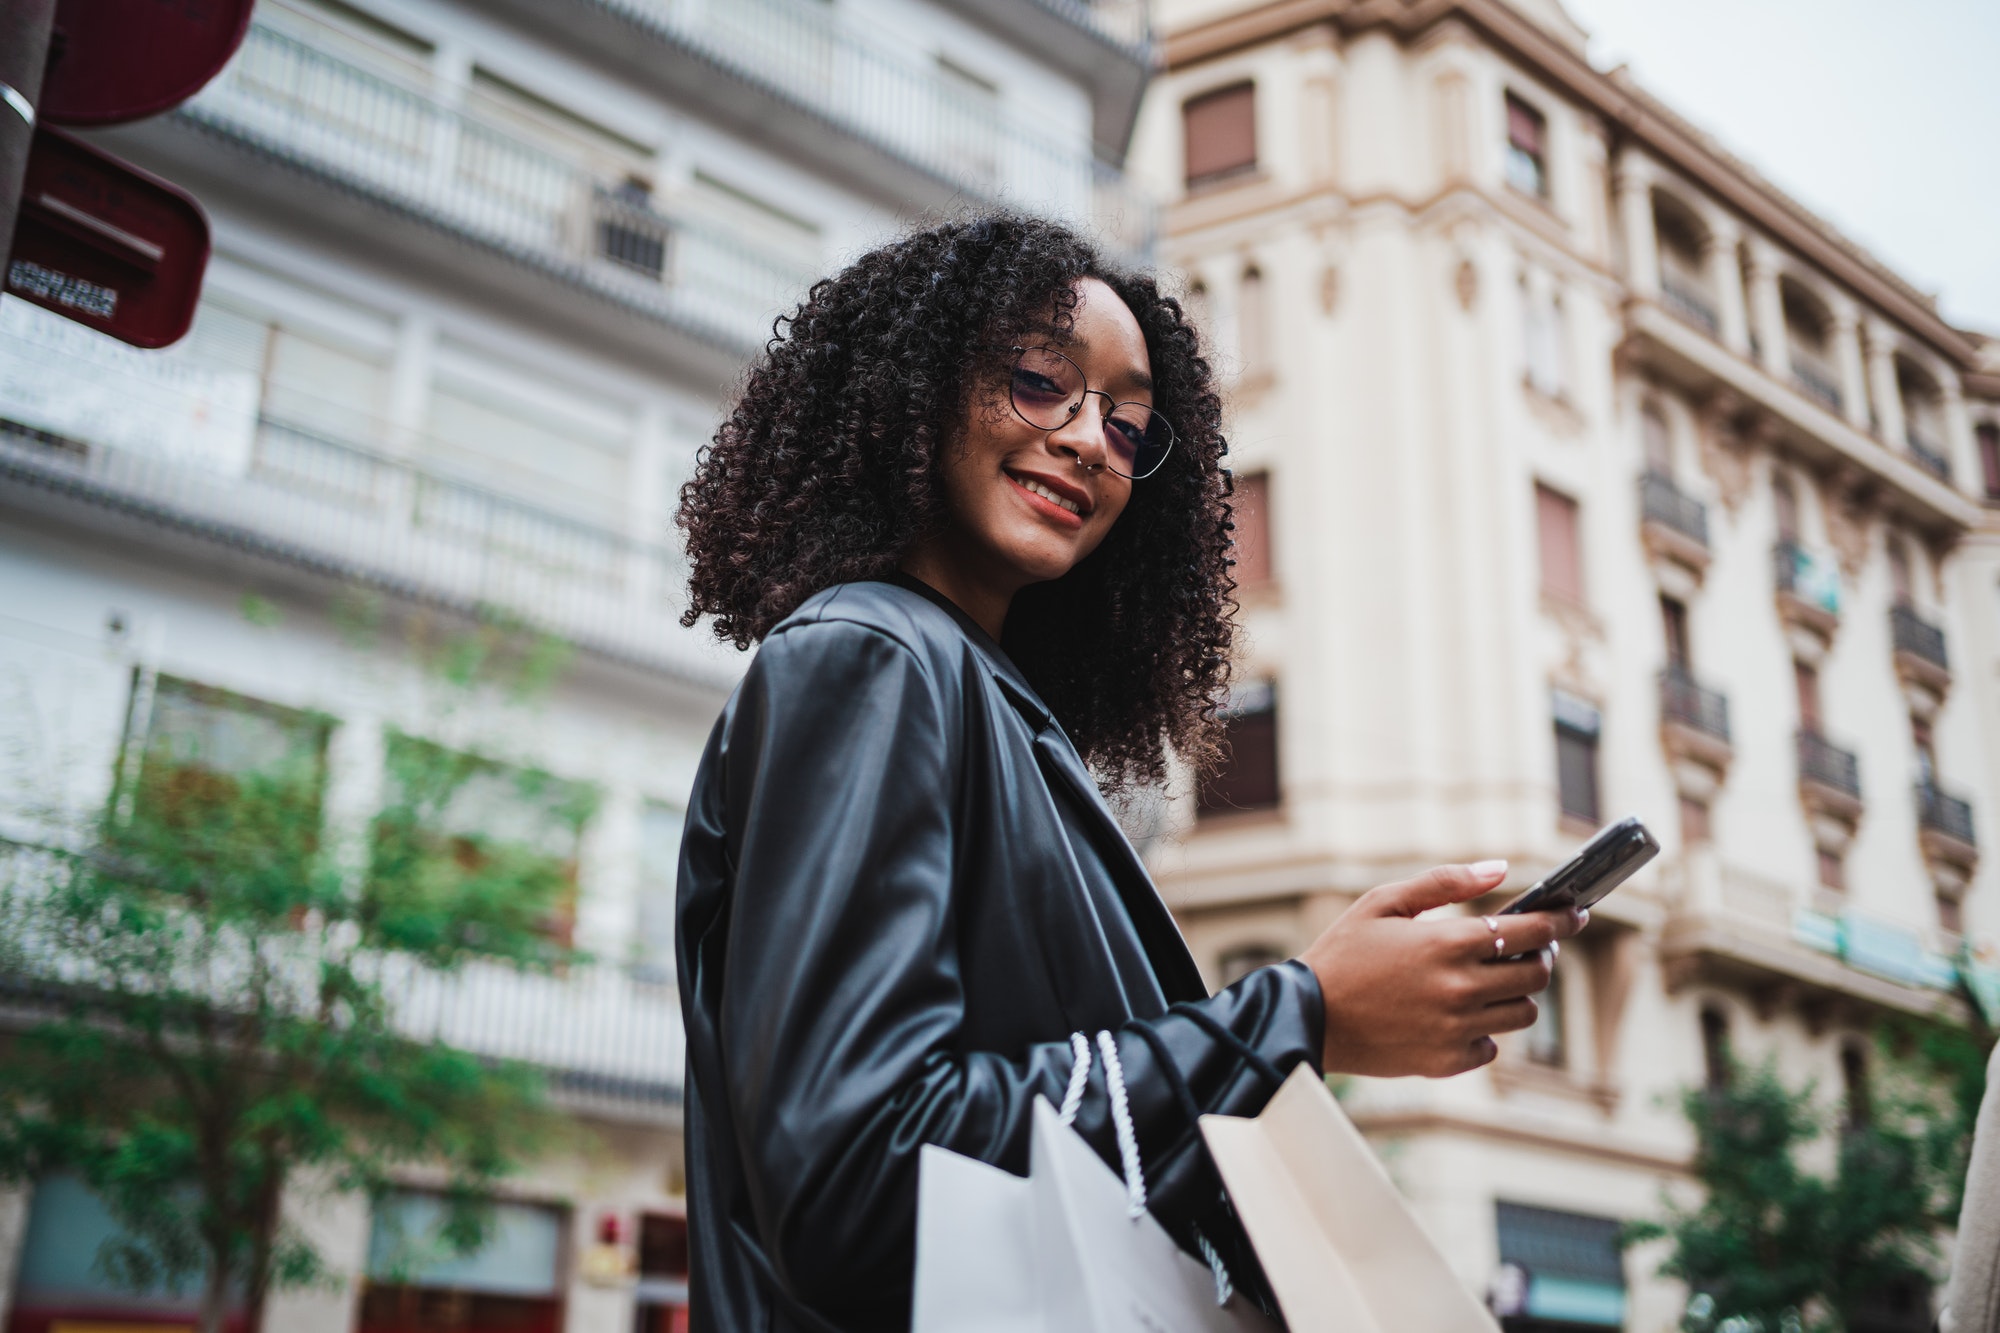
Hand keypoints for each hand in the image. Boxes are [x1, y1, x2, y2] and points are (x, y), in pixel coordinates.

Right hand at [1297, 861, 1586, 1077]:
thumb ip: (1444, 882)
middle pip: (1537, 975)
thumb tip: (1500, 868)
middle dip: (1542, 957)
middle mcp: (1459, 988)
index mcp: (1447, 943)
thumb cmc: (1343, 954)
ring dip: (1518, 994)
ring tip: (1493, 981)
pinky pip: (1491, 1046)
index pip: (1531, 930)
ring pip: (1523, 1014)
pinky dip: (1484, 1030)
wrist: (1307, 1017)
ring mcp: (1456, 1029)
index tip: (1576, 912)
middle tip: (1530, 947)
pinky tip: (1459, 1015)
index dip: (1562, 920)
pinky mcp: (1446, 1061)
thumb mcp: (1383, 902)